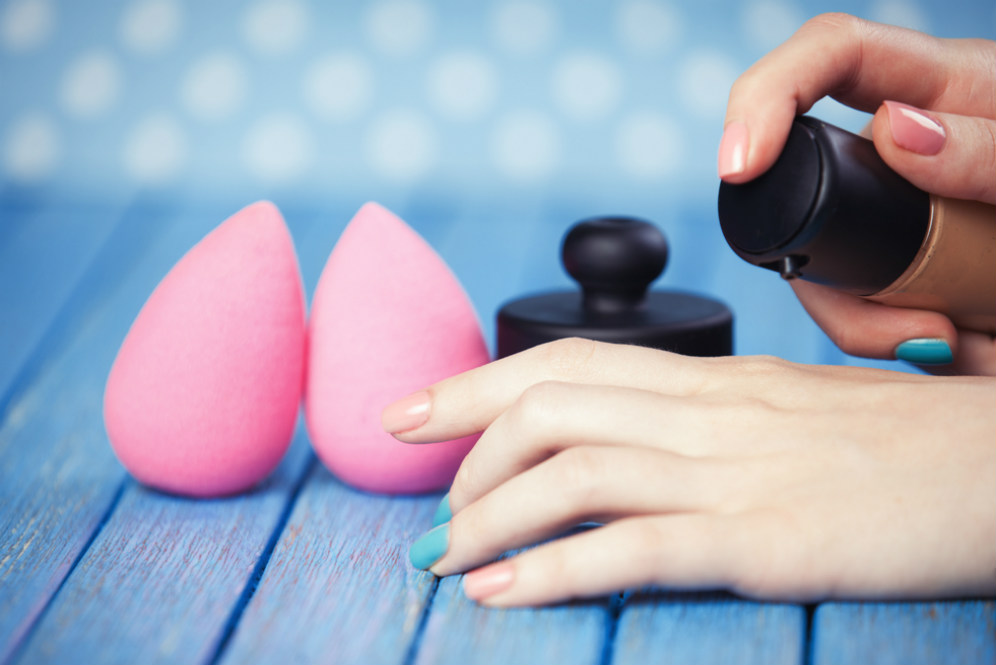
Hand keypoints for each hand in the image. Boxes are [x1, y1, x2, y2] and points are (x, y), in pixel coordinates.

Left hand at [385, 339, 995, 605]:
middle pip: (548, 407)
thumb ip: (711, 417)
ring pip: (572, 471)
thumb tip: (635, 438)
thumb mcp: (794, 409)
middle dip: (465, 454)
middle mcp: (708, 413)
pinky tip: (501, 589)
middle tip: (429, 510)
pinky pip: (630, 546)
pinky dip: (550, 568)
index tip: (411, 410)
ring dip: (488, 516)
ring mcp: (732, 473)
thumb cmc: (904, 446)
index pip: (566, 360)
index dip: (475, 382)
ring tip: (447, 557)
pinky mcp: (762, 538)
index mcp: (713, 380)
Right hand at [718, 13, 995, 375]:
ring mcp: (901, 214)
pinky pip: (868, 311)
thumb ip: (992, 144)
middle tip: (918, 336)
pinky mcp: (908, 270)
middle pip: (805, 195)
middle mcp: (906, 149)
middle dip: (833, 283)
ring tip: (973, 351)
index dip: (765, 97)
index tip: (741, 165)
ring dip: (882, 330)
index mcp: (946, 88)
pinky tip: (971, 352)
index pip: (825, 57)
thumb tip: (895, 127)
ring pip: (827, 271)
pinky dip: (908, 347)